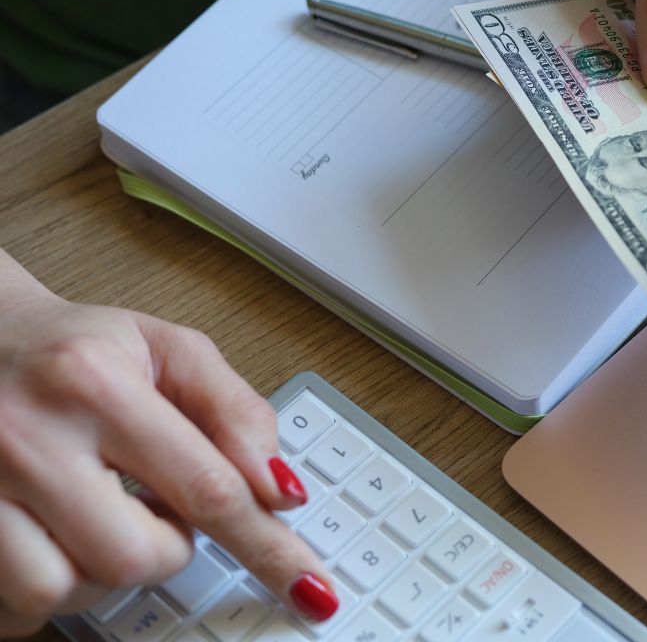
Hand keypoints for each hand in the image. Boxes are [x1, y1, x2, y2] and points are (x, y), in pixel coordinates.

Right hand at [0, 255, 336, 635]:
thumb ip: (235, 412)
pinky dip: (44, 589)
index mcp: (93, 383)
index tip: (308, 587)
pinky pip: (10, 608)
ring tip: (97, 515)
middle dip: (167, 547)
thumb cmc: (77, 348)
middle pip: (135, 556)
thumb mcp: (168, 350)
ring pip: (65, 591)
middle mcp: (28, 436)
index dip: (267, 546)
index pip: (207, 487)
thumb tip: (281, 490)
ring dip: (100, 570)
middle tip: (154, 505)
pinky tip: (51, 537)